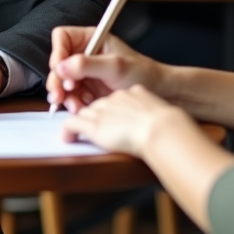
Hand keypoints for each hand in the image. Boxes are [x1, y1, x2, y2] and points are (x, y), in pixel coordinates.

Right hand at [46, 26, 161, 112]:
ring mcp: (85, 73)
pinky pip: (71, 96)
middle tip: (60, 94)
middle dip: (57, 80)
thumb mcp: (115, 66)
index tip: (59, 68)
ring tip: (74, 106)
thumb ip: (87, 64)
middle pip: (58, 63)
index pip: (62, 38)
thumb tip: (62, 66)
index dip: (57, 51)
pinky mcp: (88, 90)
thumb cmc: (143, 73)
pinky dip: (73, 104)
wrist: (160, 93)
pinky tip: (80, 109)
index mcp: (91, 39)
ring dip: (64, 95)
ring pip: (62, 82)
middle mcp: (85, 54)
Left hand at [62, 84, 185, 156]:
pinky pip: (71, 124)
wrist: (158, 129)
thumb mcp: (160, 114)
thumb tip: (159, 123)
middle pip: (96, 105)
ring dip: (80, 122)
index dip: (110, 110)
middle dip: (93, 116)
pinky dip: (68, 132)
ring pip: (83, 112)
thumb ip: (152, 113)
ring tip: (77, 134)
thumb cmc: (165, 127)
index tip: (112, 120)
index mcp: (132, 94)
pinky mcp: (93, 124)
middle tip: (93, 129)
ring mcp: (102, 110)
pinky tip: (67, 139)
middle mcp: (114, 99)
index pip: (114, 99)